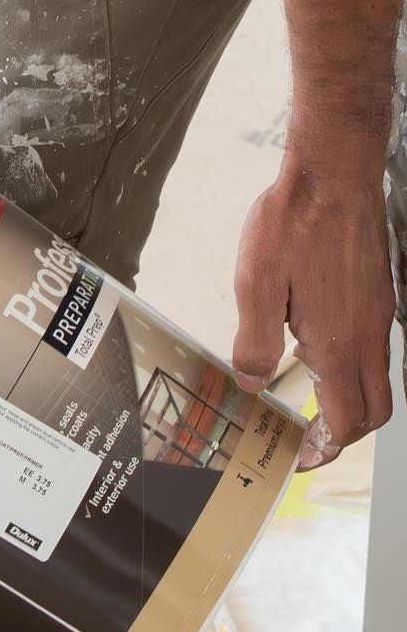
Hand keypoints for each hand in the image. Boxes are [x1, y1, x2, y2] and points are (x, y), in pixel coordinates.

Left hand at [233, 152, 393, 469]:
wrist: (334, 173)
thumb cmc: (293, 222)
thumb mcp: (255, 286)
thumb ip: (254, 343)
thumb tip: (254, 383)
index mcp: (338, 342)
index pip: (348, 419)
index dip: (327, 449)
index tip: (302, 458)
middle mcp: (367, 334)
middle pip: (374, 408)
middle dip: (346, 435)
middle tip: (309, 441)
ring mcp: (378, 313)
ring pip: (378, 378)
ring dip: (350, 401)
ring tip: (311, 403)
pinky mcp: (377, 292)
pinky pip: (374, 348)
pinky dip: (352, 369)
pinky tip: (317, 350)